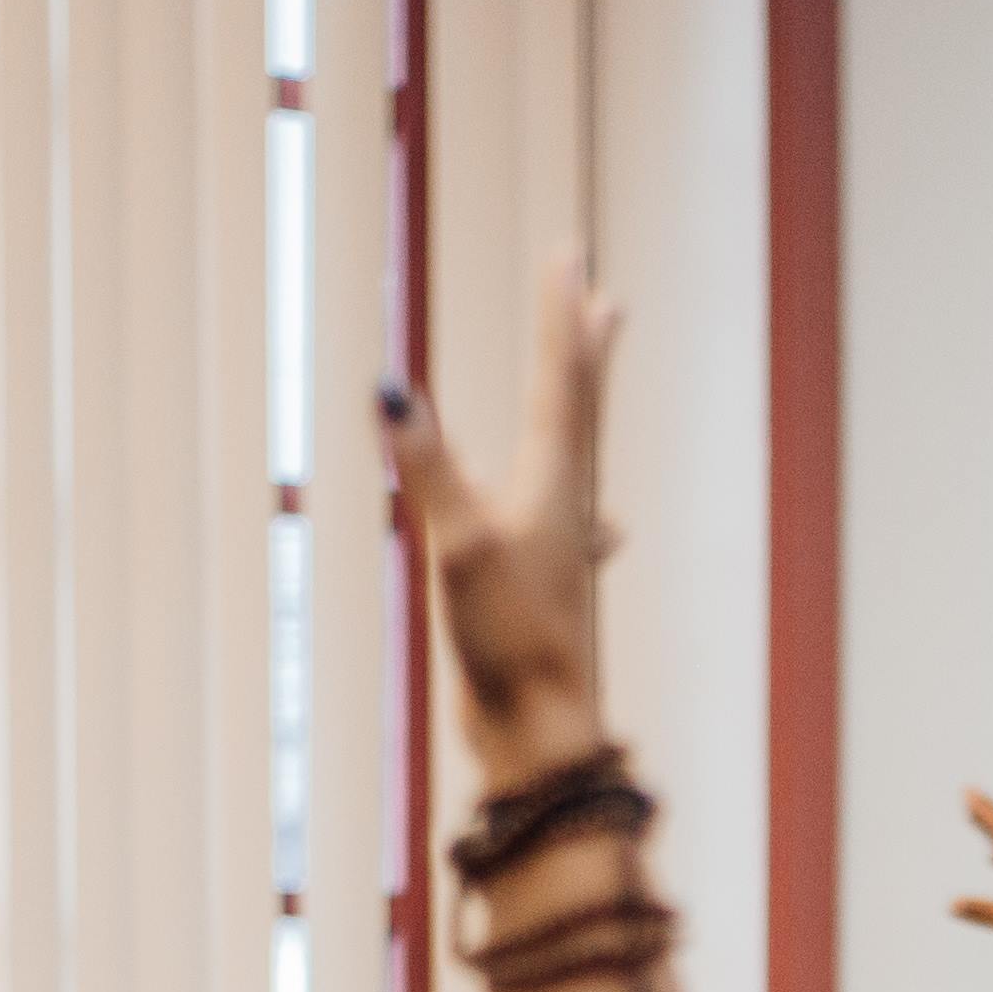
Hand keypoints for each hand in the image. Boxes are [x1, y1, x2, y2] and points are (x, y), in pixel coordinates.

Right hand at [380, 258, 621, 793]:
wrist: (539, 735)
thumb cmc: (508, 645)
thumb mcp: (458, 544)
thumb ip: (425, 465)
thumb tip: (389, 387)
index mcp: (552, 487)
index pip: (559, 380)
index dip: (560, 315)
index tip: (570, 256)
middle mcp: (566, 508)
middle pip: (582, 410)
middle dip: (586, 350)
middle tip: (604, 299)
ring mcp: (560, 549)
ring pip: (576, 459)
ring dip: (582, 410)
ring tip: (592, 377)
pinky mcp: (546, 588)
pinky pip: (561, 521)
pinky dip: (564, 498)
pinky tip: (593, 524)